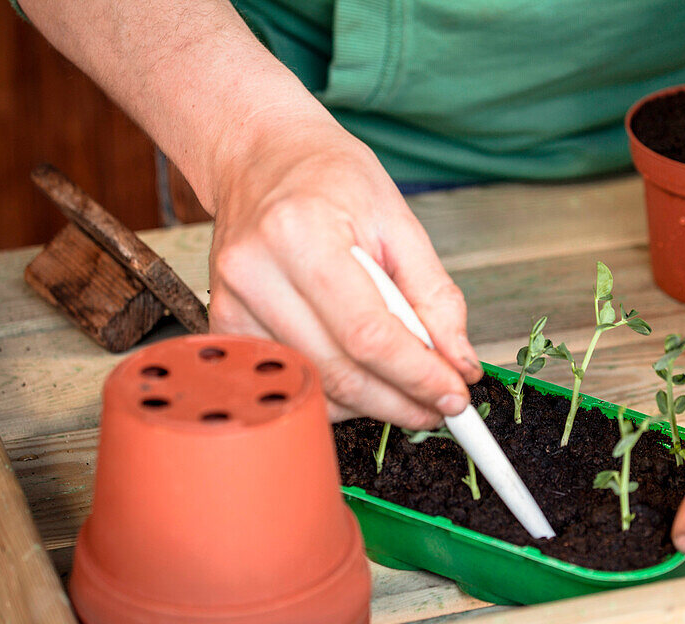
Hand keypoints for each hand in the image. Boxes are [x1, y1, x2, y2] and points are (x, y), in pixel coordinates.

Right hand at [208, 116, 481, 426]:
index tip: (455, 395)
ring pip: (316, 387)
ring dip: (373, 402)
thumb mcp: (399, 221)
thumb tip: (461, 363)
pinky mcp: (223, 324)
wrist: (260, 155)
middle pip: (340, 372)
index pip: (369, 334)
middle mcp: (255, 272)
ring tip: (407, 387)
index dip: (418, 376)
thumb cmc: (330, 178)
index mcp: (302, 234)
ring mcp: (231, 302)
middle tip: (442, 407)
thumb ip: (435, 295)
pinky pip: (292, 381)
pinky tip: (363, 377)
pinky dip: (336, 394)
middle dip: (402, 401)